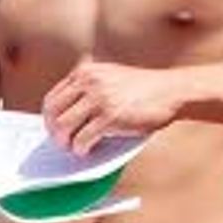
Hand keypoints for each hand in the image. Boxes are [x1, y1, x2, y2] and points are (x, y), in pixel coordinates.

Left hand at [43, 60, 187, 154]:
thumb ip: (89, 88)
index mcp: (85, 72)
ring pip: (63, 127)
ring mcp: (99, 98)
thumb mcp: (111, 77)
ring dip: (65, 143)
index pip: (52, 98)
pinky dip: (81, 149)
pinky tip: (88, 151)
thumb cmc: (143, 90)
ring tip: (74, 148)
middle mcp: (89, 81)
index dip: (49, 119)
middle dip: (53, 132)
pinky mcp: (110, 116)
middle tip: (62, 144)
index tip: (54, 131)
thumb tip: (63, 119)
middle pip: (52, 113)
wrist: (173, 90)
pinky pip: (82, 139)